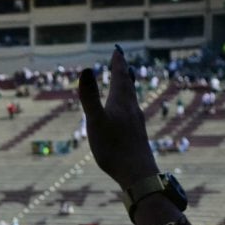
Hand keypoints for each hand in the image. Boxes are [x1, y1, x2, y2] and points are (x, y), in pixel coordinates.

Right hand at [78, 46, 159, 190]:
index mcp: (121, 102)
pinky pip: (133, 113)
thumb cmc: (114, 148)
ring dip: (128, 87)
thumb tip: (85, 69)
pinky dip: (129, 105)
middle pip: (128, 86)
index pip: (120, 77)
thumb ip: (89, 97)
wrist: (138, 174)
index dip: (118, 63)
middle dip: (123, 72)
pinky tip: (129, 114)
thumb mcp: (96, 122)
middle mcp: (132, 109)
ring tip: (128, 81)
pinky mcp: (138, 135)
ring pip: (133, 99)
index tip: (117, 50)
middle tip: (121, 61)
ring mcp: (137, 122)